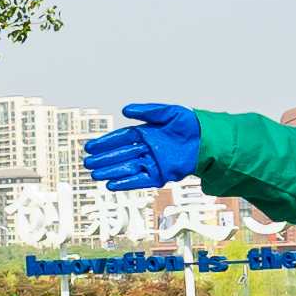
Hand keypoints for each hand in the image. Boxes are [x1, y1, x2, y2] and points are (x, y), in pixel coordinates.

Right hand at [82, 104, 202, 189]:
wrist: (208, 140)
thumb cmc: (189, 124)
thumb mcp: (168, 112)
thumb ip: (146, 111)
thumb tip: (124, 110)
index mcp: (146, 133)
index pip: (121, 138)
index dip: (106, 142)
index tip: (91, 147)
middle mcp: (147, 149)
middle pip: (121, 154)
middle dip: (104, 159)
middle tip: (87, 163)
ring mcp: (153, 162)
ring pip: (127, 168)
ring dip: (111, 172)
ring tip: (94, 175)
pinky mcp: (161, 174)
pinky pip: (140, 180)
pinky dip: (127, 183)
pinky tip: (112, 185)